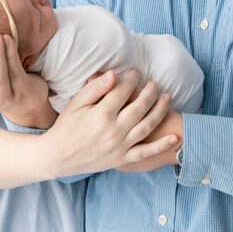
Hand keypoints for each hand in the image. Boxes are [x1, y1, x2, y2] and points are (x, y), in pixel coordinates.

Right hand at [42, 69, 178, 177]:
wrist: (57, 157)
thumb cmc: (65, 127)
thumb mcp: (76, 103)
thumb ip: (95, 88)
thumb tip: (114, 74)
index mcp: (101, 113)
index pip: (123, 90)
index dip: (132, 78)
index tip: (137, 72)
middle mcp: (113, 129)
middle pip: (139, 106)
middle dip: (150, 91)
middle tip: (154, 83)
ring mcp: (119, 146)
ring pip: (147, 125)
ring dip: (160, 110)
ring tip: (167, 98)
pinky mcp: (122, 159)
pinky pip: (145, 152)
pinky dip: (161, 146)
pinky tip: (175, 138)